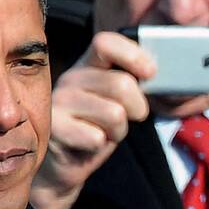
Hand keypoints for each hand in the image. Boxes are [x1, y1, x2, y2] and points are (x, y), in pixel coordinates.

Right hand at [30, 31, 155, 208]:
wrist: (63, 165)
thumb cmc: (95, 129)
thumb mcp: (116, 101)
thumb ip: (129, 83)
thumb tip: (154, 75)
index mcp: (87, 65)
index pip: (106, 43)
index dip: (132, 55)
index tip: (151, 73)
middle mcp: (70, 78)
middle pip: (121, 84)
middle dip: (137, 107)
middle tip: (129, 118)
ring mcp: (59, 102)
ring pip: (114, 113)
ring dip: (118, 131)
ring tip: (103, 133)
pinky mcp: (54, 129)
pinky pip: (97, 138)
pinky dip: (100, 146)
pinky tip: (87, 145)